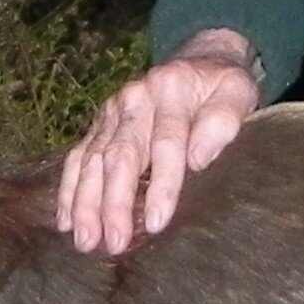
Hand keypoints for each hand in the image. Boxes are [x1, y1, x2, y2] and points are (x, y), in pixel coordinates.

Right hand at [56, 29, 260, 256]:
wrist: (199, 60)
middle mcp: (135, 99)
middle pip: (121, 155)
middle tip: (113, 242)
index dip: (161, 185)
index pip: (166, 142)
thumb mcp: (238, 92)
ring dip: (86, 203)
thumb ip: (223, 120)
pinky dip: (69, 190)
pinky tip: (65, 221)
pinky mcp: (99, 124)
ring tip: (85, 240)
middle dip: (114, 203)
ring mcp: (112, 111)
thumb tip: (199, 158)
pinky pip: (78, 158)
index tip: (157, 222)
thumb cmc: (222, 87)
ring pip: (93, 160)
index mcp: (171, 89)